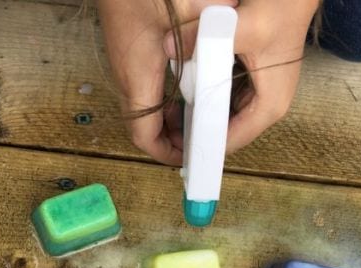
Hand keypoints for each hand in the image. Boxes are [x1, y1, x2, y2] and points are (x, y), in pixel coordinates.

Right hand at [97, 0, 237, 164]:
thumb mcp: (185, 1)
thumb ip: (211, 14)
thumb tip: (236, 15)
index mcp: (139, 76)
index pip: (145, 137)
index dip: (167, 155)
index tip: (191, 158)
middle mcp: (127, 78)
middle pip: (143, 129)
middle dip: (171, 141)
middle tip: (199, 140)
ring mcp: (124, 67)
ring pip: (143, 112)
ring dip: (167, 122)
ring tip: (196, 121)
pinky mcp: (127, 55)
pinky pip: (143, 92)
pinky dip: (162, 102)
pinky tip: (185, 91)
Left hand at [164, 0, 318, 154]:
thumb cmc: (281, 9)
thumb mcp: (242, 26)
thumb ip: (204, 38)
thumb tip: (167, 46)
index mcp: (269, 106)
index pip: (231, 141)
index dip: (204, 146)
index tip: (177, 147)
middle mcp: (267, 106)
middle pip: (227, 133)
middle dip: (199, 132)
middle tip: (169, 131)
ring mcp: (261, 94)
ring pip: (225, 116)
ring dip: (202, 117)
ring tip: (173, 118)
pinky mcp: (253, 81)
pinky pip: (226, 98)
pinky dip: (208, 98)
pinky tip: (188, 94)